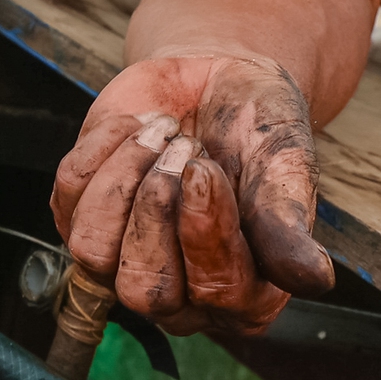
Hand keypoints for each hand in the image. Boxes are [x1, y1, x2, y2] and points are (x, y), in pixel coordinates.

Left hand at [50, 53, 333, 334]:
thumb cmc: (262, 132)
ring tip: (164, 133)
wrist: (221, 82)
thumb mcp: (286, 168)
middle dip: (157, 209)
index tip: (207, 168)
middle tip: (188, 149)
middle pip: (142, 290)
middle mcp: (180, 294)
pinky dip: (103, 146)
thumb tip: (312, 280)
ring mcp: (122, 258)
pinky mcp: (83, 215)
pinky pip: (67, 195)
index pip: (213, 293)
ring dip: (124, 177)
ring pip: (92, 250)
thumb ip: (288, 223)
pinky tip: (140, 125)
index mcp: (244, 297)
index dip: (204, 230)